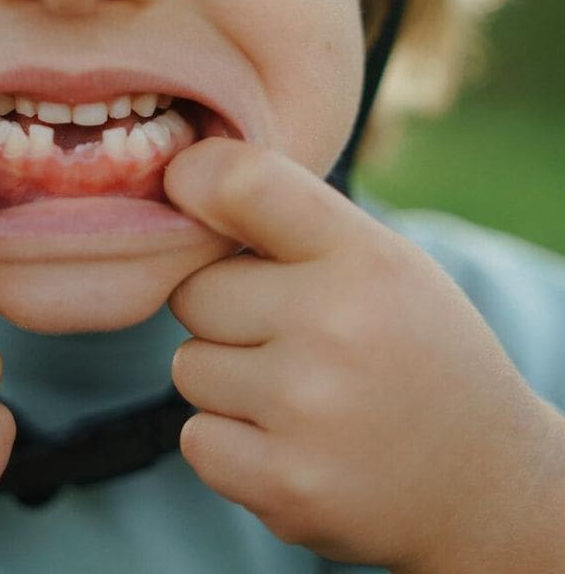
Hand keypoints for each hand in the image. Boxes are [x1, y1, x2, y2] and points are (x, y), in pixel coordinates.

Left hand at [166, 139, 563, 571]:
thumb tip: (180, 182)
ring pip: (188, 367)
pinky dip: (228, 446)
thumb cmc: (408, 348)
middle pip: (192, 292)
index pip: (242, 183)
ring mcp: (308, 408)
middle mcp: (334, 325)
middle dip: (222, 313)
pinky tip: (291, 444)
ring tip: (300, 395)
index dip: (193, 179)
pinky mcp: (286, 485)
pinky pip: (196, 438)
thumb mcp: (379, 261)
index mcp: (362, 257)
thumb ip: (288, 218)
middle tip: (287, 336)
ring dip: (225, 383)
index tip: (186, 189)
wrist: (486, 485)